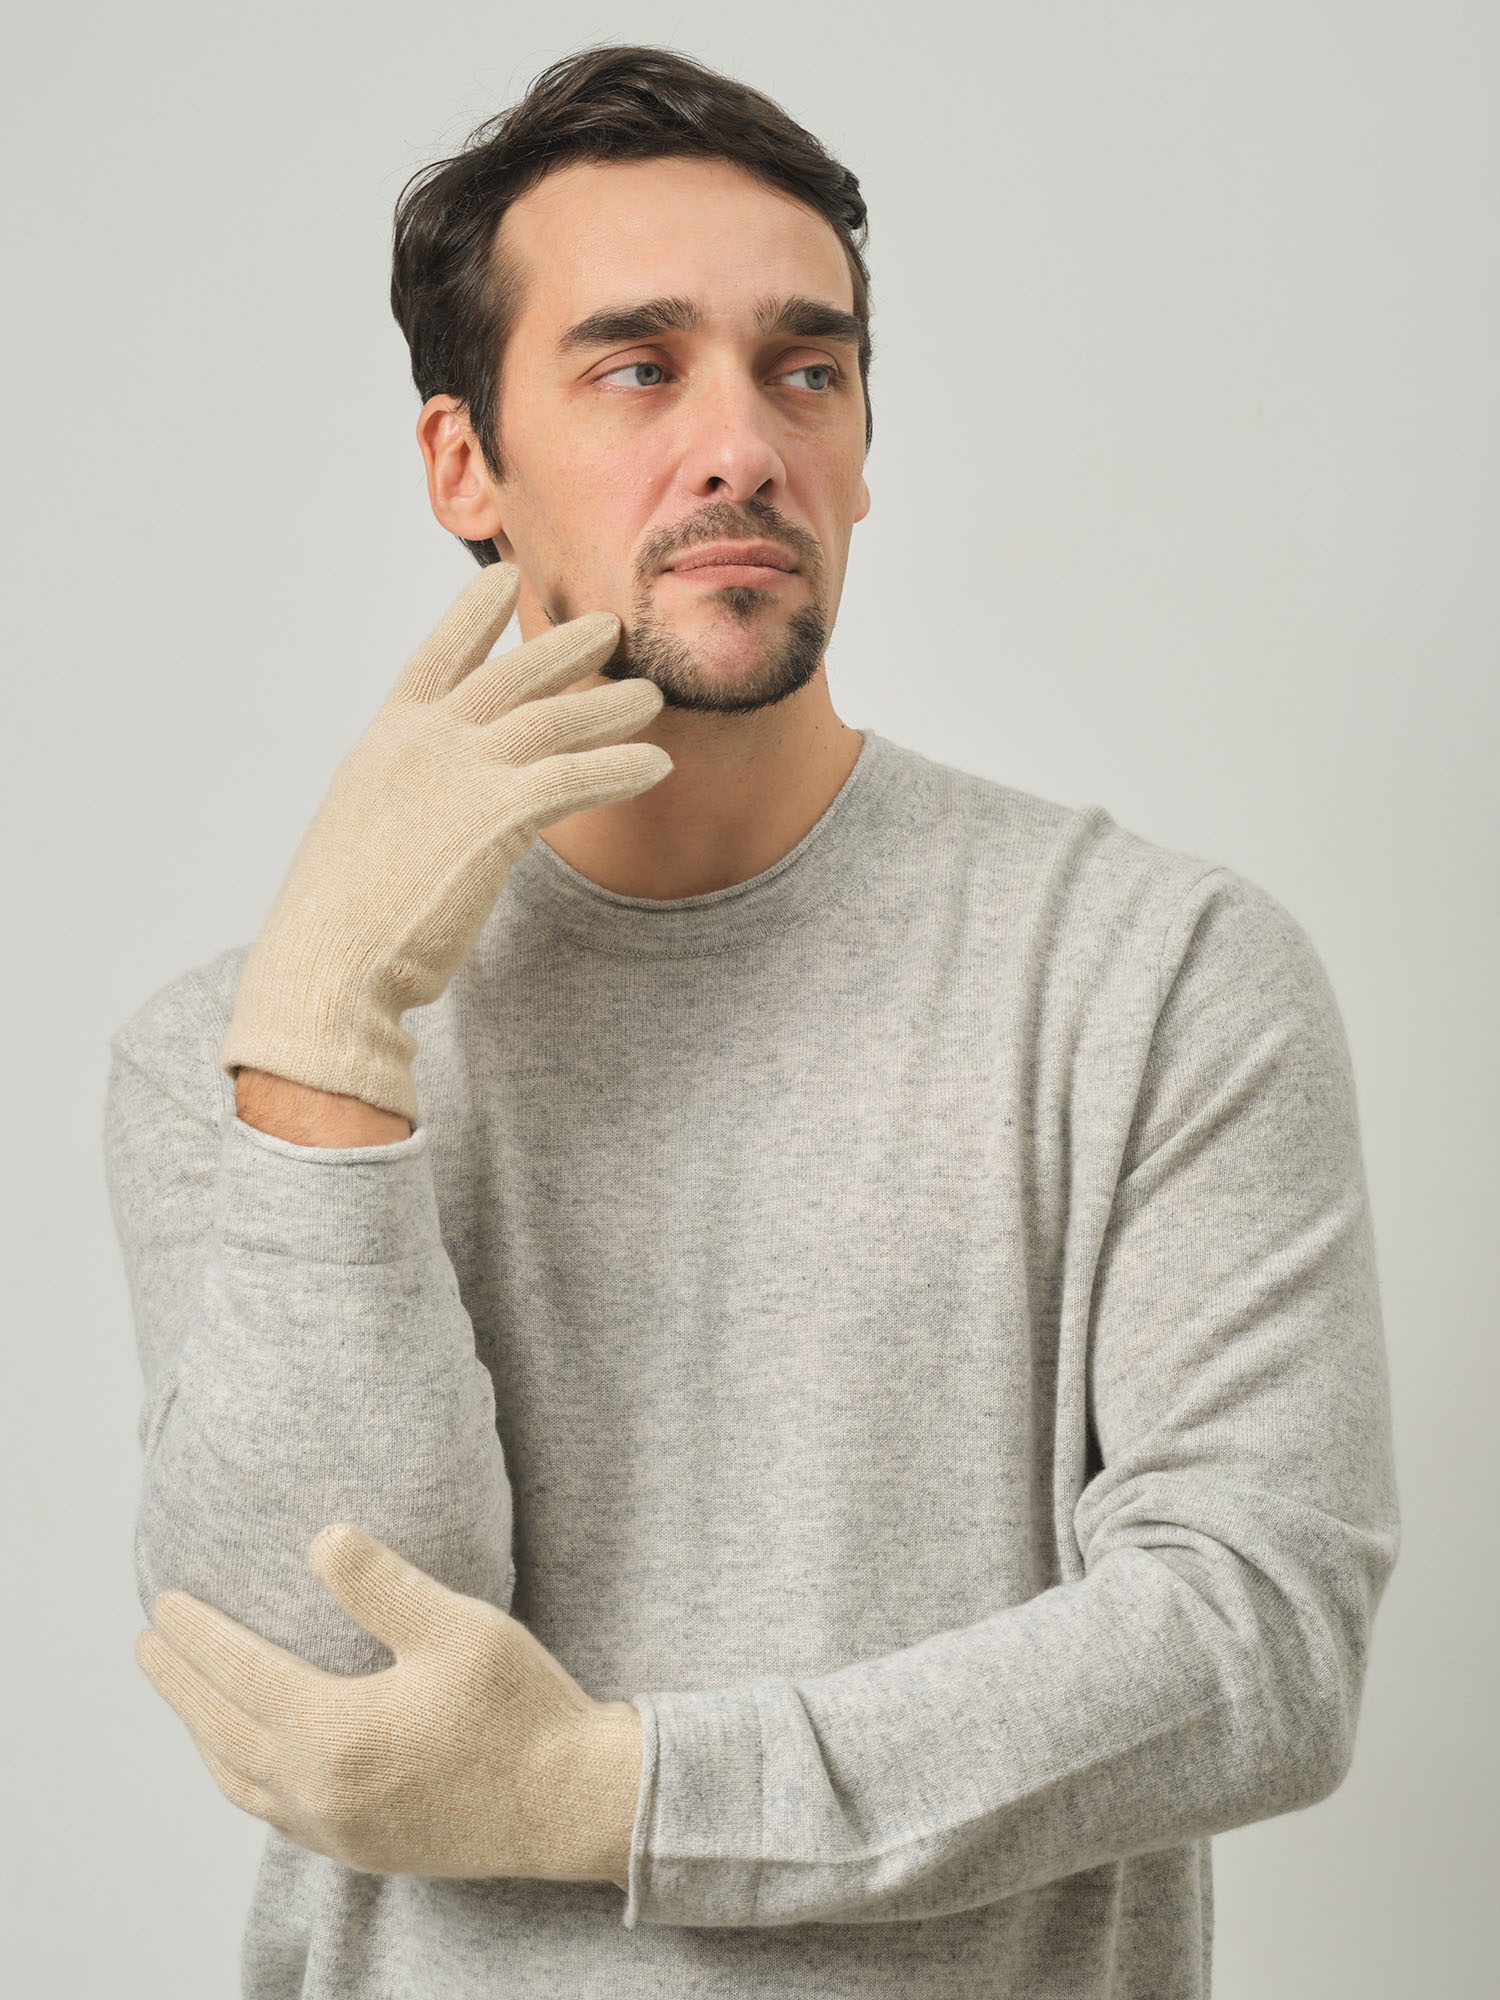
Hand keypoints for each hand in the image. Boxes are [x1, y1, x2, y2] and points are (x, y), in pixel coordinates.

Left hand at [135, 1523, 642, 1887]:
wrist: (574, 1803)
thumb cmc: (521, 1708)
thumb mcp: (458, 1626)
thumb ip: (381, 1584)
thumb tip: (320, 1540)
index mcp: (336, 1731)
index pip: (239, 1673)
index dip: (197, 1634)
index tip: (163, 1602)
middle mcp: (321, 1790)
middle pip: (221, 1731)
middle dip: (179, 1685)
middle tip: (150, 1643)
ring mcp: (338, 1830)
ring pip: (239, 1782)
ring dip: (203, 1734)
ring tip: (187, 1699)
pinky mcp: (362, 1851)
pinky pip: (273, 1815)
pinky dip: (242, 1779)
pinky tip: (253, 1762)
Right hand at [218, 562, 672, 1123]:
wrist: (330, 962)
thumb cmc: (343, 920)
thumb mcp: (367, 835)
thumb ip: (410, 802)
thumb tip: (443, 809)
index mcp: (385, 740)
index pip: (436, 656)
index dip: (472, 615)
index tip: (503, 577)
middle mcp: (423, 741)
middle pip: (509, 675)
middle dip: (563, 648)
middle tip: (608, 627)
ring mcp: (461, 770)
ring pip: (553, 719)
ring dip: (609, 706)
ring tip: (650, 696)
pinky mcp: (497, 812)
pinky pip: (577, 775)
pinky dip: (621, 767)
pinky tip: (656, 765)